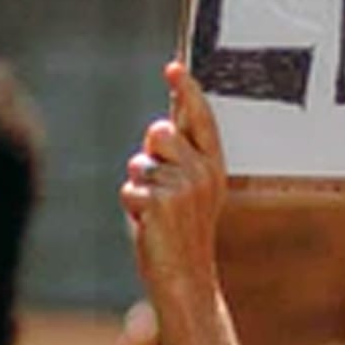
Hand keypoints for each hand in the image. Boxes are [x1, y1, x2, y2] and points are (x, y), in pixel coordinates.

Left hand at [120, 61, 228, 301]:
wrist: (186, 277)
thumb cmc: (184, 231)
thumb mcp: (191, 190)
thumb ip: (181, 157)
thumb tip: (160, 126)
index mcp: (215, 165)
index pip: (200, 118)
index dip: (187, 90)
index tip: (174, 68)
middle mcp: (203, 172)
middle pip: (159, 132)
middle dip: (151, 153)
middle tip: (162, 185)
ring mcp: (184, 187)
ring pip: (140, 162)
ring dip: (139, 184)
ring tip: (157, 209)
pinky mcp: (161, 202)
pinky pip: (130, 188)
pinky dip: (132, 205)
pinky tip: (150, 224)